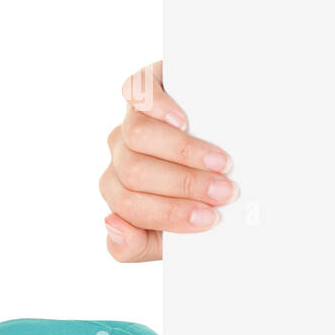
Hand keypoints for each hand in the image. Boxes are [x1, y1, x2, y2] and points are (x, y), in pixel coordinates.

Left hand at [101, 59, 237, 262]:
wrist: (216, 142)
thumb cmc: (192, 196)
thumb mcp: (162, 235)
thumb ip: (132, 246)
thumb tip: (110, 224)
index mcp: (119, 194)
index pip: (132, 208)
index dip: (172, 214)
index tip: (209, 219)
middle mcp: (119, 158)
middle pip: (137, 173)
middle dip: (186, 185)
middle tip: (224, 192)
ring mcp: (128, 122)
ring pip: (138, 137)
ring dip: (184, 152)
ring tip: (220, 162)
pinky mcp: (141, 88)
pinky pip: (135, 94)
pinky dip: (158, 107)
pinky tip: (183, 120)